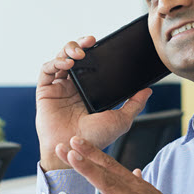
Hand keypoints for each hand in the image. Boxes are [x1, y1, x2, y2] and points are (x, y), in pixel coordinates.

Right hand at [36, 36, 151, 170]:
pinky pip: (47, 70)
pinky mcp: (45, 91)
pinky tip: (67, 63)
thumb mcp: (121, 120)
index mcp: (89, 91)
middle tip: (90, 42)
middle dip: (80, 45)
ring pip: (60, 59)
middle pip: (74, 57)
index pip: (91, 64)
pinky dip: (55, 62)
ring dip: (68, 50)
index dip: (94, 52)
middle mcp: (73, 87)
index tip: (102, 43)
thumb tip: (148, 90)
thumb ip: (134, 104)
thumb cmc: (96, 139)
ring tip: (79, 54)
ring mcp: (59, 88)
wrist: (75, 151)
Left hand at [58, 135, 193, 193]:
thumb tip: (136, 171)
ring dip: (90, 172)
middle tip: (65, 142)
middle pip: (108, 171)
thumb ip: (143, 185)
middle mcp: (138, 193)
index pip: (113, 166)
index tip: (75, 140)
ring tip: (72, 159)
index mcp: (140, 187)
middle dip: (85, 156)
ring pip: (111, 187)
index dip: (93, 153)